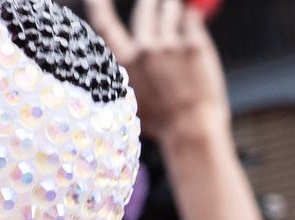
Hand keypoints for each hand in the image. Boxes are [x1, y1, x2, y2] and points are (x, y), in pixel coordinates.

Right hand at [84, 0, 230, 147]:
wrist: (191, 130)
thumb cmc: (162, 122)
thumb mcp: (132, 100)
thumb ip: (131, 73)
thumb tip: (134, 54)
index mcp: (124, 65)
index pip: (105, 26)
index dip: (100, 6)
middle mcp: (145, 50)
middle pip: (145, 10)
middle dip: (151, 2)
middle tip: (156, 0)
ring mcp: (170, 45)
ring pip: (171, 10)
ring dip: (172, 7)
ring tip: (176, 9)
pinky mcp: (195, 45)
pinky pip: (192, 20)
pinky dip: (191, 20)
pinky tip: (193, 28)